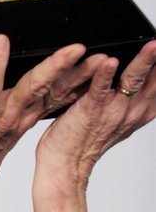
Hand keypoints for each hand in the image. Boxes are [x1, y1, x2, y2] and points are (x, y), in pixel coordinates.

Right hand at [0, 34, 101, 189]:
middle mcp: (4, 114)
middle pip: (30, 89)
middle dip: (53, 67)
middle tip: (74, 49)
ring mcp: (22, 118)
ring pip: (50, 94)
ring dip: (75, 77)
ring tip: (96, 60)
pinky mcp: (33, 119)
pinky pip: (56, 102)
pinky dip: (76, 89)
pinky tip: (93, 76)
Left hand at [34, 39, 155, 197]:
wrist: (65, 165)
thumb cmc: (85, 141)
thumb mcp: (118, 120)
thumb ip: (131, 102)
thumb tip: (141, 77)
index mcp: (139, 113)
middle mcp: (131, 112)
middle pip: (154, 81)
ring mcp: (112, 112)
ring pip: (133, 82)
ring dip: (143, 62)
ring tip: (152, 46)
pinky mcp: (90, 111)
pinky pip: (100, 89)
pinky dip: (104, 75)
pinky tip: (110, 62)